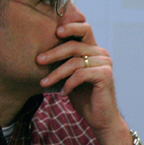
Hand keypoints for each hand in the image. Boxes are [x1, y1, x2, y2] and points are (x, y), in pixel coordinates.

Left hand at [36, 22, 130, 144]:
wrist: (100, 118)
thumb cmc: (84, 97)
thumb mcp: (70, 77)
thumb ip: (64, 62)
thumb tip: (40, 52)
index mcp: (93, 50)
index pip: (84, 29)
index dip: (70, 26)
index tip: (54, 30)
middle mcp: (101, 53)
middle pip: (74, 45)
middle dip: (54, 52)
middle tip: (38, 60)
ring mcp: (105, 63)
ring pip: (75, 62)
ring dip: (57, 73)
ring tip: (45, 83)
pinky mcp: (105, 75)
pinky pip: (80, 74)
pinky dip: (68, 84)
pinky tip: (63, 93)